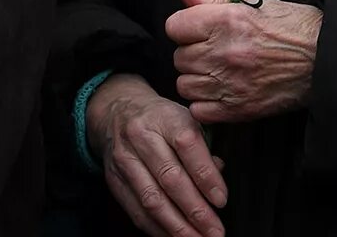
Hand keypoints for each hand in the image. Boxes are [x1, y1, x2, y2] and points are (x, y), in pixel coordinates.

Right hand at [87, 73, 228, 236]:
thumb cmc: (159, 118)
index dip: (206, 176)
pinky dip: (158, 229)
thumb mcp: (184, 119)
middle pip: (170, 178)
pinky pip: (136, 210)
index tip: (221, 200)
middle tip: (215, 230)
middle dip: (196, 210)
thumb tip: (218, 176)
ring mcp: (125, 159)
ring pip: (152, 199)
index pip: (187, 146)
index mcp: (164, 117)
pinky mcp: (114, 180)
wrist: (117, 111)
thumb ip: (204, 148)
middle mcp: (141, 136)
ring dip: (177, 227)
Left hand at [166, 0, 322, 124]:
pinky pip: (199, 110)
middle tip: (215, 50)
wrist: (326, 58)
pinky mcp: (239, 109)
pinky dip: (206, 103)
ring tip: (219, 71)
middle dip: (193, 53)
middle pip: (179, 57)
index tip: (199, 30)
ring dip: (197, 79)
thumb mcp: (251, 3)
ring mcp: (230, 83)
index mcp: (226, 21)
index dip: (185, 27)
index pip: (174, 26)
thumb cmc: (291, 26)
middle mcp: (224, 52)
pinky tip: (222, 91)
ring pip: (185, 85)